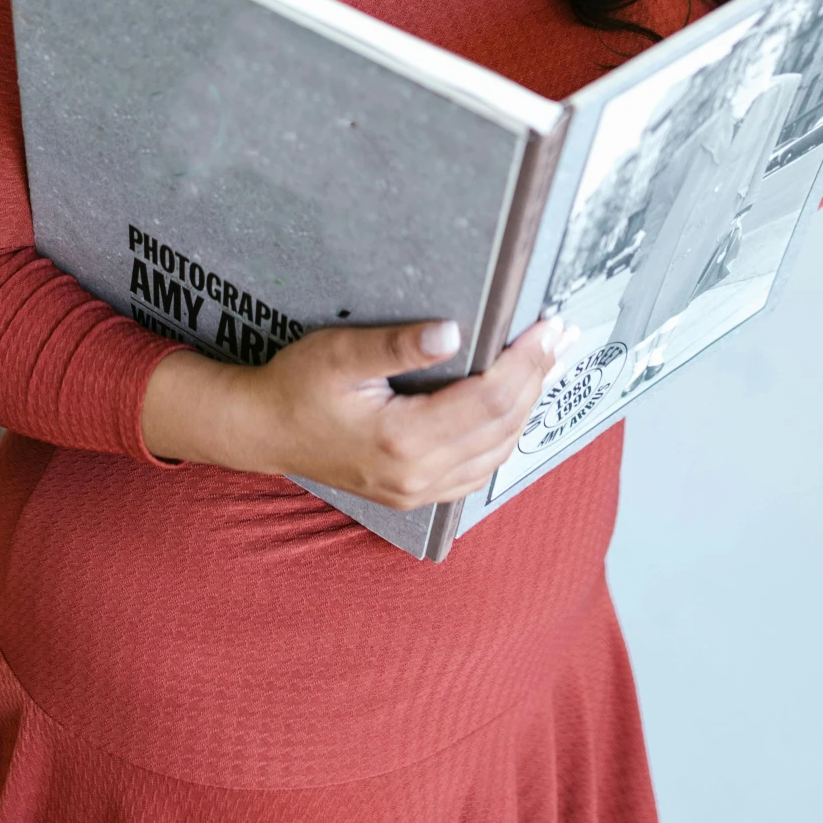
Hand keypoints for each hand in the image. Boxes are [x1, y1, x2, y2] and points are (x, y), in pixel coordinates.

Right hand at [140, 316, 563, 508]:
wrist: (262, 432)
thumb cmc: (295, 386)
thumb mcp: (340, 353)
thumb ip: (397, 345)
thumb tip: (453, 333)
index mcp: (402, 438)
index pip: (488, 400)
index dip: (525, 362)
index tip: (548, 328)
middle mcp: (417, 474)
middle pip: (501, 426)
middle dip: (536, 377)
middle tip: (560, 336)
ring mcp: (417, 490)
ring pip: (496, 452)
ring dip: (526, 406)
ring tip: (545, 362)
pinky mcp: (415, 494)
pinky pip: (477, 470)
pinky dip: (504, 435)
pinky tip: (513, 405)